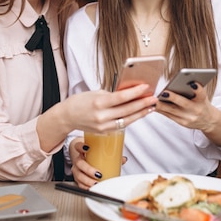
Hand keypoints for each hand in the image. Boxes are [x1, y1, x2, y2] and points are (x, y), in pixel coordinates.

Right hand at [37, 83, 156, 153]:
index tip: (146, 88)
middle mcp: (102, 116)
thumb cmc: (79, 102)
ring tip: (151, 107)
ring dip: (141, 113)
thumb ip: (111, 94)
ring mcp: (104, 126)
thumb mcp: (95, 93)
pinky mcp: (105, 132)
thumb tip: (128, 93)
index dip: (135, 93)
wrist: (67, 117)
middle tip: (154, 98)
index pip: (121, 97)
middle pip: (127, 110)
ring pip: (128, 120)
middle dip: (143, 103)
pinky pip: (122, 125)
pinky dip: (131, 118)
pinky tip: (139, 113)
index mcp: (98, 103)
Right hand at [69, 138, 126, 188]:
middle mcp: (78, 160)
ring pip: (79, 176)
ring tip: (96, 183)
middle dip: (88, 170)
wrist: (82, 158)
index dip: (81, 147)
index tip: (88, 148)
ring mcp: (77, 170)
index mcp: (82, 151)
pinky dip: (86, 187)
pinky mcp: (78, 179)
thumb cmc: (91, 154)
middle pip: (79, 163)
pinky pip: (80, 184)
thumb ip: (111, 154)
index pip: (78, 146)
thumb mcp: (99, 152)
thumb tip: (123, 159)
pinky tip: (92, 188)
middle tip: (98, 174)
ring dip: (88, 181)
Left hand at [155, 82, 213, 130]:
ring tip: (154, 99)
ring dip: (162, 105)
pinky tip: (154, 105)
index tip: (192, 83)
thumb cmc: (201, 104)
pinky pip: (169, 116)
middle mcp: (196, 110)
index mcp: (202, 101)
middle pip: (184, 103)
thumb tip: (178, 81)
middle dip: (173, 98)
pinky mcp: (182, 123)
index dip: (198, 89)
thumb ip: (193, 90)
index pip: (201, 94)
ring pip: (173, 111)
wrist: (208, 120)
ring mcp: (189, 118)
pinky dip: (161, 110)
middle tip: (164, 92)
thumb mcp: (202, 96)